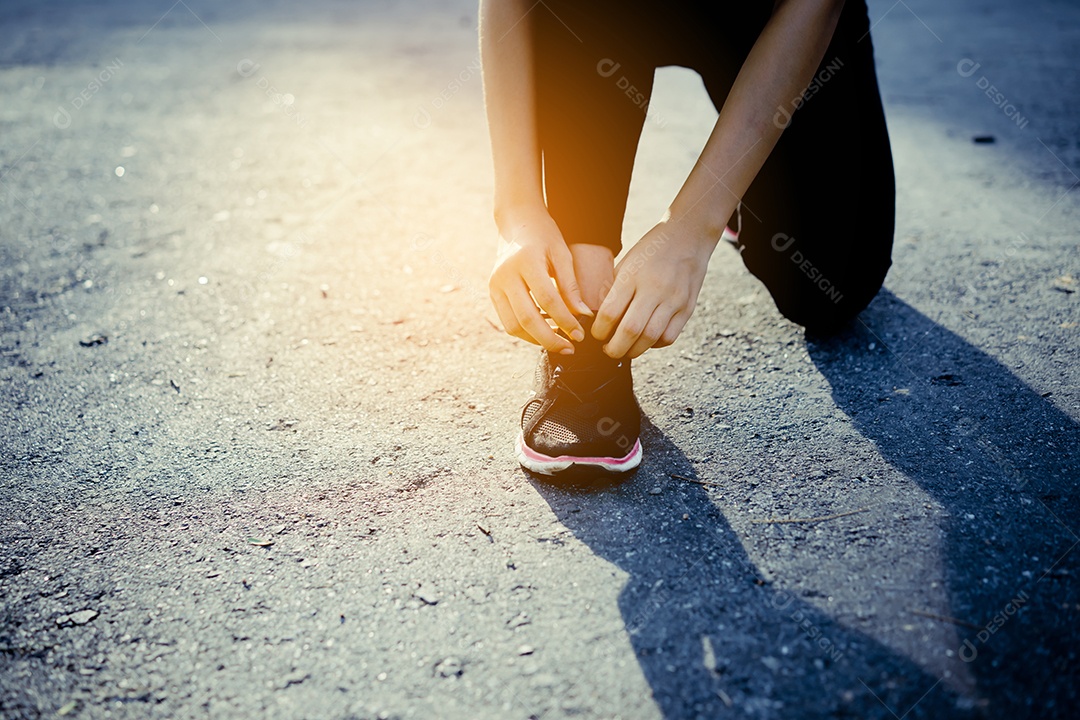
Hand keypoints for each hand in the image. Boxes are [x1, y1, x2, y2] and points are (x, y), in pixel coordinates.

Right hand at [489, 207, 592, 353]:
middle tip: (570, 348)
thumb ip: (571, 286)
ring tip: (559, 342)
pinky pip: (508, 321)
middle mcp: (505, 275)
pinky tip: (545, 333)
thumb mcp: (562, 254)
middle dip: (550, 339)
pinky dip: (526, 332)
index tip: (581, 335)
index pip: (547, 300)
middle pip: (527, 318)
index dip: (566, 321)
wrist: (517, 222)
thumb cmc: (544, 236)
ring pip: (513, 325)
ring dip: (536, 340)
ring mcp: (495, 285)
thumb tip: (584, 316)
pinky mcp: (492, 292)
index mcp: (526, 261)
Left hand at [592, 219, 716, 358]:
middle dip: (615, 349)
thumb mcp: (625, 264)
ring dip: (634, 350)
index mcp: (633, 275)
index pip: (610, 313)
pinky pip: (669, 337)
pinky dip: (654, 345)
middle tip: (608, 351)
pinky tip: (646, 340)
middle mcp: (655, 288)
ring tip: (625, 349)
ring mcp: (674, 299)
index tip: (596, 334)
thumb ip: (613, 291)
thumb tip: (598, 321)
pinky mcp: (687, 308)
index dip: (599, 331)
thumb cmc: (651, 251)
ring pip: (651, 338)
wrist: (688, 237)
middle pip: (631, 331)